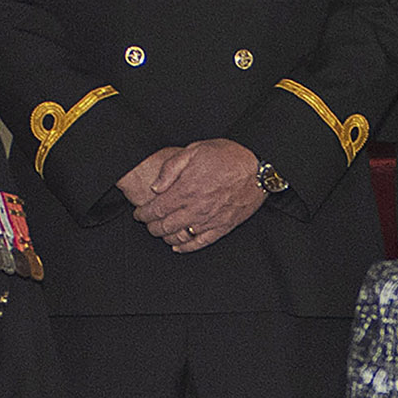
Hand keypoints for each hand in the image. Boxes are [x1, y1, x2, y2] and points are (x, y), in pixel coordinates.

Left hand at [133, 139, 267, 251]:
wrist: (258, 170)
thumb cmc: (228, 156)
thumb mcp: (195, 150)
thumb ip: (171, 169)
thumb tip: (155, 187)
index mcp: (186, 189)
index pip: (156, 209)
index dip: (144, 214)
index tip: (139, 213)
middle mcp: (196, 208)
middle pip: (165, 225)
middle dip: (151, 226)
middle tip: (147, 223)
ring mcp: (209, 220)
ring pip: (179, 236)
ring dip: (165, 236)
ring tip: (160, 231)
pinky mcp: (222, 227)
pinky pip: (201, 243)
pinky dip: (187, 247)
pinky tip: (178, 246)